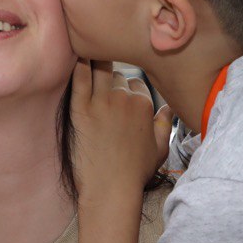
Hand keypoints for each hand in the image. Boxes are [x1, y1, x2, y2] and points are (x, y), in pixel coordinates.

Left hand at [70, 61, 171, 204]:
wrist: (111, 189)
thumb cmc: (135, 172)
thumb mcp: (160, 148)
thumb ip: (165, 124)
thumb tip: (168, 108)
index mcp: (145, 105)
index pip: (136, 82)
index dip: (128, 87)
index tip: (120, 93)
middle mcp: (125, 100)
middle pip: (116, 75)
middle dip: (110, 78)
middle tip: (101, 83)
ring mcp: (102, 103)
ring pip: (100, 70)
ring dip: (96, 64)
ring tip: (87, 52)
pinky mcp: (81, 110)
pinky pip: (79, 79)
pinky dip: (78, 65)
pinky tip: (74, 54)